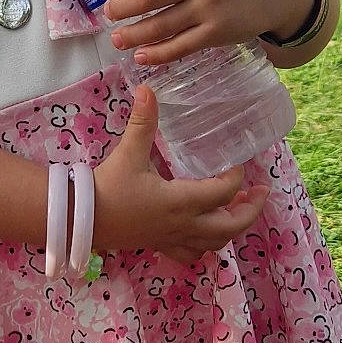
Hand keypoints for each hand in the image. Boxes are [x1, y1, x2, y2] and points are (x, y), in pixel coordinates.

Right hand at [93, 87, 267, 261]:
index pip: (222, 193)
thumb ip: (142, 122)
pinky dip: (204, 245)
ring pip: (214, 244)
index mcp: (180, 202)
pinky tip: (205, 232)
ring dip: (231, 228)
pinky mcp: (159, 245)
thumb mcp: (128, 153)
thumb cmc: (107, 187)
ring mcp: (172, 239)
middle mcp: (182, 225)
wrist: (80, 219)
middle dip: (250, 211)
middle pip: (230, 227)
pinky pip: (191, 254)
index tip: (237, 163)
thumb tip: (148, 88)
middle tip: (261, 192)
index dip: (236, 179)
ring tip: (238, 211)